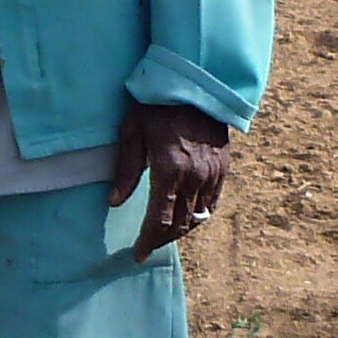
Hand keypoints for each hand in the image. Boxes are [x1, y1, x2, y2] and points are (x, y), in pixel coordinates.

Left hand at [109, 99, 233, 258]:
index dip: (147, 242)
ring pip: (198, 217)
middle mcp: (195, 177)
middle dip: (161, 240)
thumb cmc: (157, 104)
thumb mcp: (132, 131)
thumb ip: (126, 169)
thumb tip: (114, 202)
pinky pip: (213, 203)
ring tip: (163, 235)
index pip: (159, 220)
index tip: (137, 255)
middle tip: (146, 248)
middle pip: (179, 224)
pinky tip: (186, 217)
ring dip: (179, 230)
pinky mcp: (224, 168)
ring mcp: (213, 174)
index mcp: (169, 169)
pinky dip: (199, 215)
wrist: (197, 83)